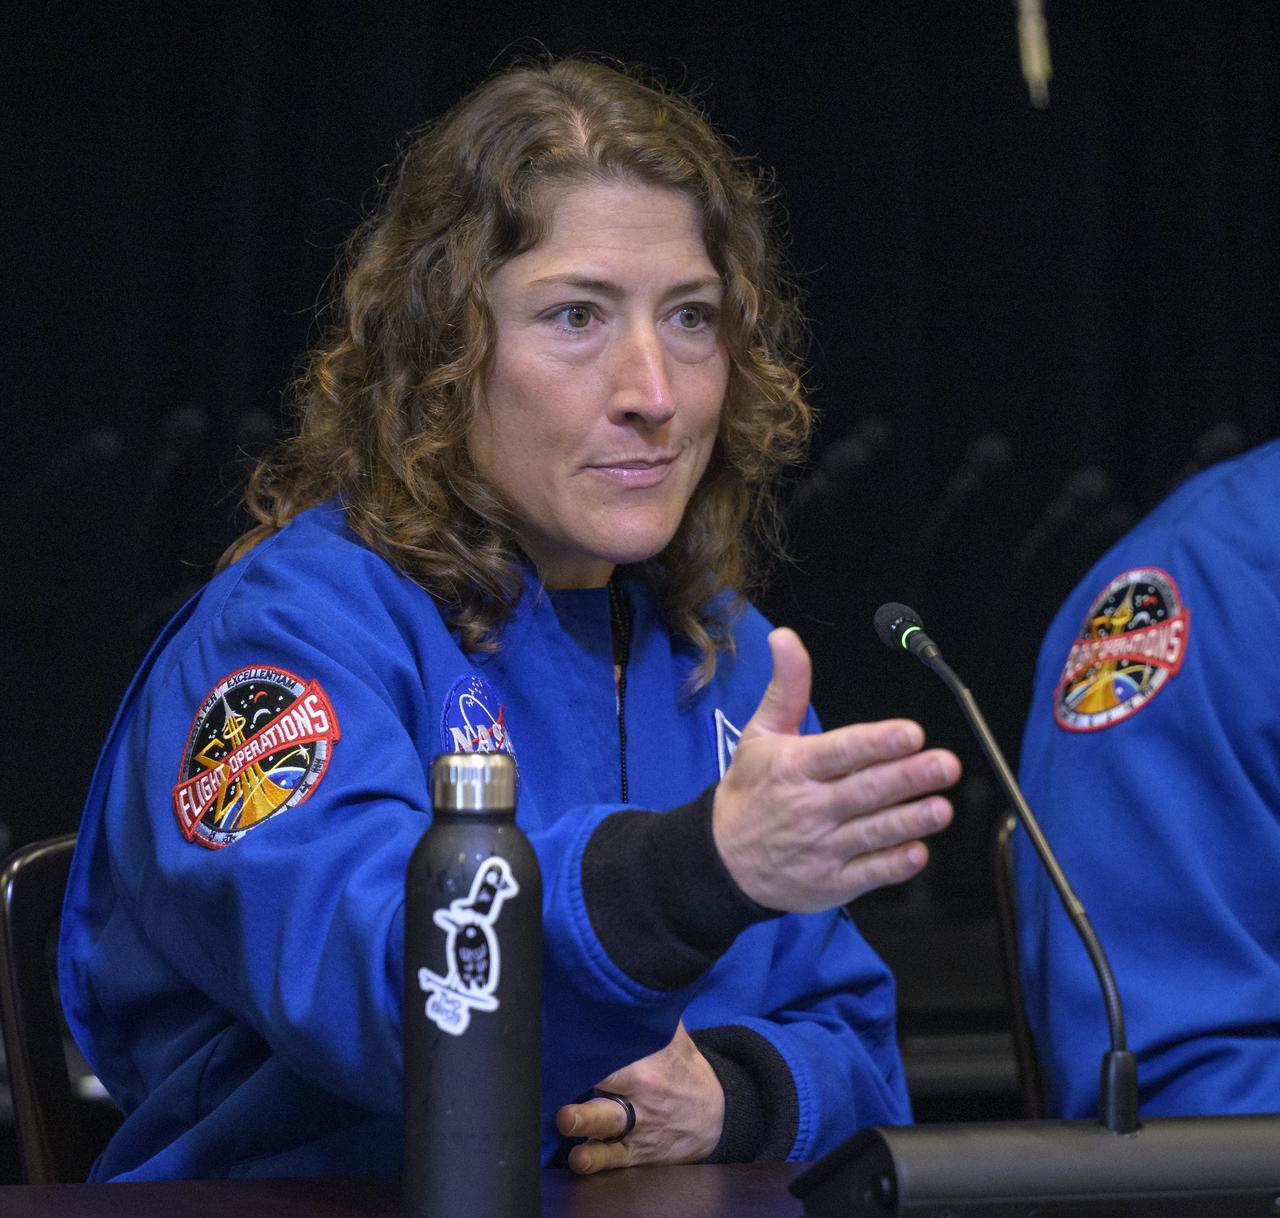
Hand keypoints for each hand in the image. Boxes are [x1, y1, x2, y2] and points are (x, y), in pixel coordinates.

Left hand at [555, 1021, 723, 1173]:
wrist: (716, 1115)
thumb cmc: (684, 1070)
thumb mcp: (674, 1038)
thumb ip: (650, 1016)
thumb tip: (631, 978)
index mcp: (647, 1063)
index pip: (614, 1049)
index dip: (589, 1042)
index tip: (562, 1032)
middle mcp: (640, 1094)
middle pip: (609, 1083)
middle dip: (585, 1072)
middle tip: (556, 1074)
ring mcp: (636, 1125)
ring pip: (606, 1123)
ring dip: (584, 1121)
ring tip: (566, 1119)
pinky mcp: (635, 1153)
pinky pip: (613, 1158)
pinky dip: (595, 1160)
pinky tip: (579, 1158)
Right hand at [713, 628, 958, 911]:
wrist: (722, 859)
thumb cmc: (750, 789)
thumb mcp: (760, 734)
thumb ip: (787, 687)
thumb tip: (786, 638)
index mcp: (793, 767)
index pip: (841, 752)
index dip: (877, 743)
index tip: (911, 734)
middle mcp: (808, 808)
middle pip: (864, 791)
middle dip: (908, 777)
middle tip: (946, 765)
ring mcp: (820, 848)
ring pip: (872, 833)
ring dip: (910, 821)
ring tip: (941, 808)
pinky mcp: (829, 883)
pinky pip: (867, 874)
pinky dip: (893, 864)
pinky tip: (918, 851)